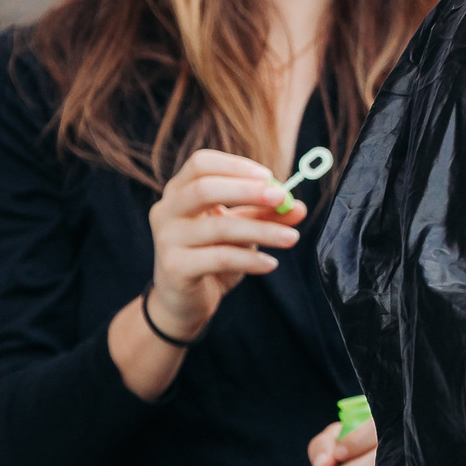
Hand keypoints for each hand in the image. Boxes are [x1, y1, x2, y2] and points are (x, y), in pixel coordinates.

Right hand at [145, 148, 304, 343]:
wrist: (184, 302)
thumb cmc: (212, 255)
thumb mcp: (242, 229)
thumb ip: (267, 215)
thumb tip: (299, 206)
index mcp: (179, 192)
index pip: (201, 163)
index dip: (236, 166)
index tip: (270, 177)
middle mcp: (167, 211)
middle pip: (203, 189)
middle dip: (247, 191)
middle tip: (283, 199)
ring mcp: (166, 239)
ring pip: (218, 227)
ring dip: (261, 231)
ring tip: (291, 239)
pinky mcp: (174, 267)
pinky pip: (219, 258)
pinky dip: (250, 259)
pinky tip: (270, 264)